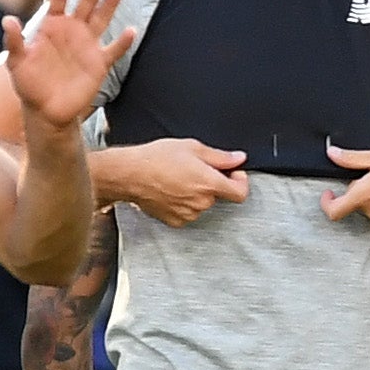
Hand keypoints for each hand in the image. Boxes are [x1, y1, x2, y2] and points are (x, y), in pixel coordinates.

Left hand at [6, 0, 133, 134]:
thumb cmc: (28, 84)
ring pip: (103, 18)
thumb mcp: (16, 62)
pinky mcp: (98, 64)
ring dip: (112, 3)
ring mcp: (87, 46)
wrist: (45, 111)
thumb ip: (13, 41)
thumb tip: (7, 20)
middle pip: (87, 2)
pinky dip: (123, 42)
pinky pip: (114, 50)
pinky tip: (132, 30)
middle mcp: (72, 31)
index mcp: (53, 26)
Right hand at [107, 137, 247, 224]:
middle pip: (218, 195)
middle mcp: (201, 203)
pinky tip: (171, 190)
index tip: (233, 173)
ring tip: (178, 178)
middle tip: (194, 169)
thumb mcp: (192, 148)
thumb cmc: (157, 158)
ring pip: (202, 204)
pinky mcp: (176, 221)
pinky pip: (188, 212)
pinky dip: (184, 203)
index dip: (240, 182)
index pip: (240, 193)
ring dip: (197, 193)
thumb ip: (220, 157)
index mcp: (209, 184)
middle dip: (212, 183)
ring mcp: (188, 214)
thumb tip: (239, 159)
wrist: (129, 175)